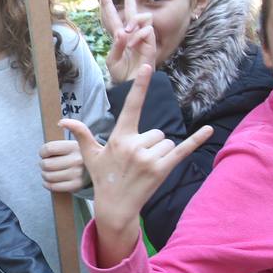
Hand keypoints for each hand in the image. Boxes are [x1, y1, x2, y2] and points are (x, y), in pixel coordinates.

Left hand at [39, 138, 88, 192]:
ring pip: (48, 176)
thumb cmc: (76, 155)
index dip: (42, 152)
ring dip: (44, 174)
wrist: (98, 168)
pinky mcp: (77, 185)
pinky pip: (54, 186)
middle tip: (46, 164)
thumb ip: (56, 147)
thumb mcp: (70, 145)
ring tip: (48, 172)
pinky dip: (47, 184)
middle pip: (46, 164)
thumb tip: (42, 155)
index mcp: (74, 146)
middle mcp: (77, 160)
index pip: (48, 149)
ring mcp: (77, 174)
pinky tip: (48, 181)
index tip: (44, 154)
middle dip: (43, 164)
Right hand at [63, 65, 212, 264]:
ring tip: (145, 168)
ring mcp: (150, 158)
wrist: (115, 207)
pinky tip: (209, 130)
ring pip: (166, 141)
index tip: (148, 65)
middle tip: (136, 162)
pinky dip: (196, 140)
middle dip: (150, 144)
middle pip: (156, 132)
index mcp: (119, 138)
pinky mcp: (163, 169)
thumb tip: (63, 120)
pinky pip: (183, 150)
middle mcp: (135, 146)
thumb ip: (82, 135)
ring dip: (160, 152)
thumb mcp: (91, 156)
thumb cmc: (103, 178)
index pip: (131, 106)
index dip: (140, 85)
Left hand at [101, 0, 157, 82]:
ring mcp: (141, 36)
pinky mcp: (150, 43)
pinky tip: (134, 43)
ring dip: (134, 20)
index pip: (113, 17)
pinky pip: (147, 30)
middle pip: (131, 9)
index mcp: (119, 36)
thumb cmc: (121, 73)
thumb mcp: (112, 60)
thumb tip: (122, 32)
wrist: (130, 84)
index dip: (108, 6)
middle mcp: (131, 33)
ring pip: (143, 16)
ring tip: (127, 31)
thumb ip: (115, 46)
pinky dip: (139, 35)